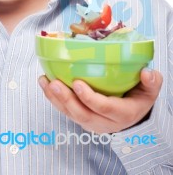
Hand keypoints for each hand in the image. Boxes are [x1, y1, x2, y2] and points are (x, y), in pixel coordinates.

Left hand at [38, 69, 162, 133]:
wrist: (133, 111)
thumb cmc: (140, 96)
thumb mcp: (151, 89)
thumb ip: (151, 81)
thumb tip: (146, 73)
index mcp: (122, 113)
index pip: (104, 108)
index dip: (90, 98)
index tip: (77, 83)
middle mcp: (105, 122)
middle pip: (82, 114)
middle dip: (66, 99)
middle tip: (54, 82)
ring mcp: (91, 122)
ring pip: (70, 114)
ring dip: (55, 98)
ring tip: (44, 81)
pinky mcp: (81, 117)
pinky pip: (65, 110)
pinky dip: (52, 98)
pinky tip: (44, 83)